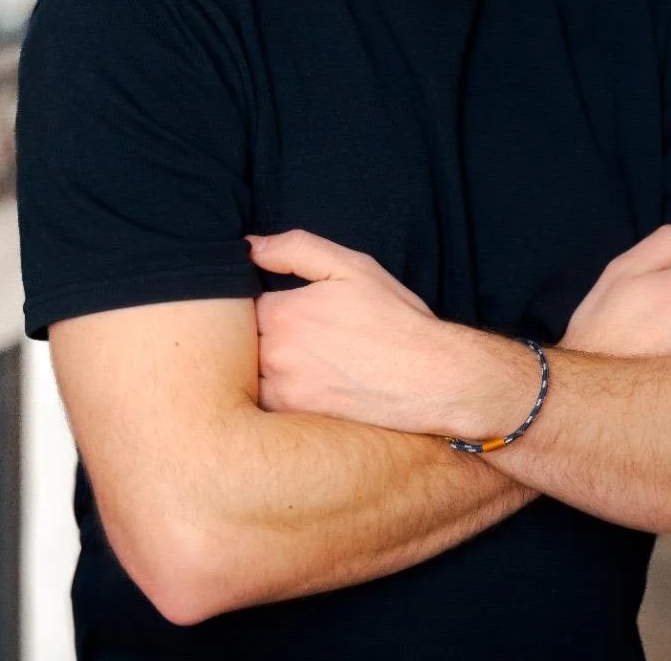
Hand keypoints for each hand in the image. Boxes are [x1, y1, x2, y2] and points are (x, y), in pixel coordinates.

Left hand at [247, 229, 448, 431]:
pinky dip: (271, 395)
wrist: (432, 379)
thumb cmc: (395, 320)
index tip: (276, 306)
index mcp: (283, 314)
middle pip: (239, 344)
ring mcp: (283, 395)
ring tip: (295, 361)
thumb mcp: (352, 267)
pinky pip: (263, 407)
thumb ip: (296, 249)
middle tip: (289, 335)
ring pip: (245, 378)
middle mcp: (275, 357)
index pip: (241, 306)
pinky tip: (302, 386)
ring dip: (256, 368)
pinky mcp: (296, 424)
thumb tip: (249, 245)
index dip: (257, 303)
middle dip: (254, 336)